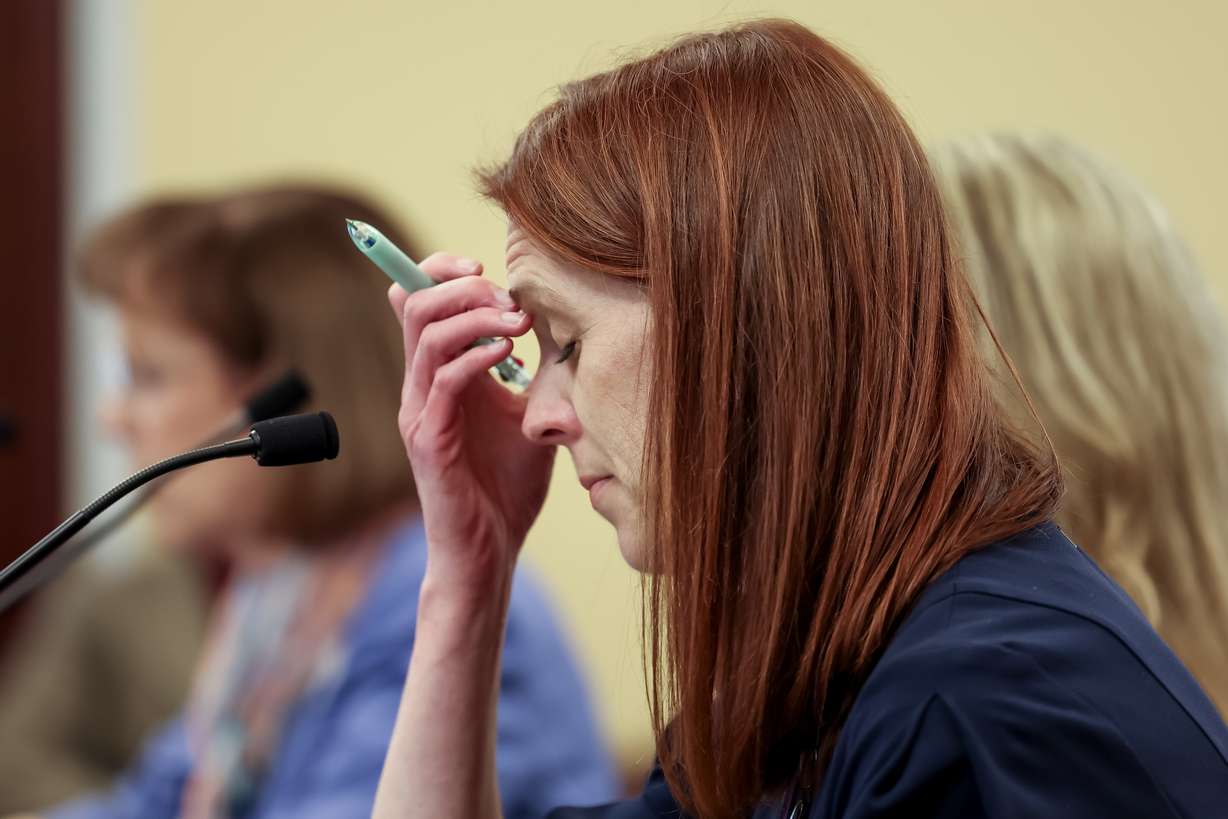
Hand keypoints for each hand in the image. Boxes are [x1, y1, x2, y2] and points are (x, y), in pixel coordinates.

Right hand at [389, 253, 553, 593]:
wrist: (489, 551)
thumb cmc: (507, 487)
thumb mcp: (528, 416)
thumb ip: (534, 375)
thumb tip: (567, 332)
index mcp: (437, 374)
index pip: (416, 298)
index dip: (442, 269)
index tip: (487, 269)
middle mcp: (419, 385)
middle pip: (414, 301)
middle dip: (464, 285)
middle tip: (510, 300)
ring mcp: (419, 410)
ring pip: (426, 332)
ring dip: (476, 315)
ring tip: (518, 325)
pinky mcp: (429, 438)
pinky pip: (443, 378)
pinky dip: (478, 355)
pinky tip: (511, 357)